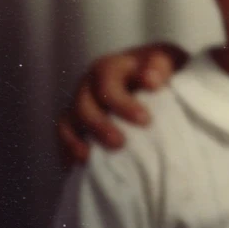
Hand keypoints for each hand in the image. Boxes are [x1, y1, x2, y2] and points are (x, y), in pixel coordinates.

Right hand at [57, 42, 189, 162]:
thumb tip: (152, 80)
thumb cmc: (158, 69)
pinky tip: (77, 166)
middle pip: (84, 105)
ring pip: (69, 121)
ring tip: (93, 158)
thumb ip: (159, 67)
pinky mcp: (73, 122)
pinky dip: (68, 150)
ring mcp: (79, 103)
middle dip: (101, 126)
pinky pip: (64, 137)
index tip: (145, 121)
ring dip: (79, 141)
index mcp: (110, 67)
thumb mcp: (164, 61)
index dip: (122, 103)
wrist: (148, 73)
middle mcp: (90, 84)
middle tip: (121, 143)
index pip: (108, 83)